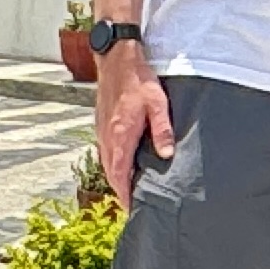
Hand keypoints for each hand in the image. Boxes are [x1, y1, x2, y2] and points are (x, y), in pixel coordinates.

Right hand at [94, 43, 172, 199]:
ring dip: (117, 178)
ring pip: (107, 163)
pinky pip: (105, 152)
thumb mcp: (157, 103)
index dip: (125, 195)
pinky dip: (112, 164)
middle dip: (121, 191)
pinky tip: (123, 165)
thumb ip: (162, 130)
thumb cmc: (138, 79)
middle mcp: (107, 137)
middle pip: (111, 174)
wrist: (116, 59)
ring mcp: (102, 130)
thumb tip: (167, 155)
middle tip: (134, 205)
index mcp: (120, 135)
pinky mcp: (101, 124)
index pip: (120, 175)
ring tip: (130, 190)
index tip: (132, 210)